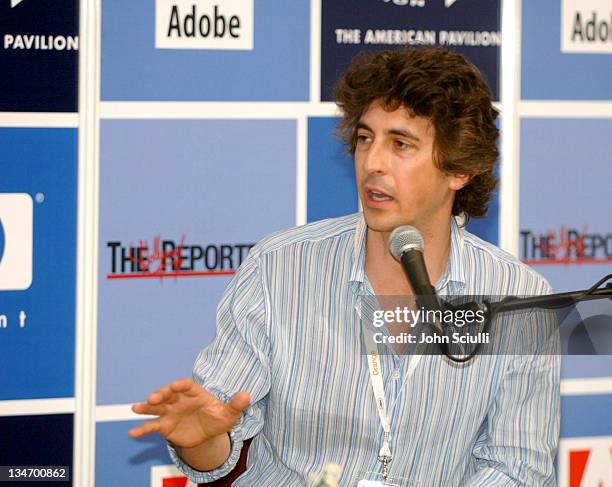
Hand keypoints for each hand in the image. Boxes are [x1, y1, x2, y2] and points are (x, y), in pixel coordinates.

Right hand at [128, 378, 249, 448]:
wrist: (207, 433)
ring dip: (146, 407)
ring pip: (156, 407)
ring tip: (135, 408)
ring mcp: (170, 412)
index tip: (175, 385)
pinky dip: (142, 429)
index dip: (180, 384)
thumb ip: (236, 405)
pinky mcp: (164, 426)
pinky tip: (132, 434)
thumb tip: (247, 396)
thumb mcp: (229, 414)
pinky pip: (151, 426)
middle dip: (160, 394)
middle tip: (153, 398)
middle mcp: (179, 400)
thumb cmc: (218, 418)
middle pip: (168, 394)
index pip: (186, 385)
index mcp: (195, 393)